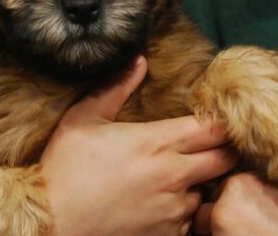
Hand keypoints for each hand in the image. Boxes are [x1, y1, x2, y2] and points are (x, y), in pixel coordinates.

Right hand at [40, 56, 236, 235]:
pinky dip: (181, 208)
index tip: (212, 117)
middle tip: (209, 143)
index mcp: (156, 143)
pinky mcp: (168, 235)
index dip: (219, 120)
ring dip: (199, 180)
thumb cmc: (65, 167)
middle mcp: (173, 176)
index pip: (214, 128)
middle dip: (223, 149)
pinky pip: (189, 218)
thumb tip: (139, 60)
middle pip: (225, 159)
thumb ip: (115, 87)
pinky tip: (158, 199)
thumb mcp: (84, 118)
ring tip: (175, 174)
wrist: (52, 221)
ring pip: (207, 189)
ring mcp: (173, 209)